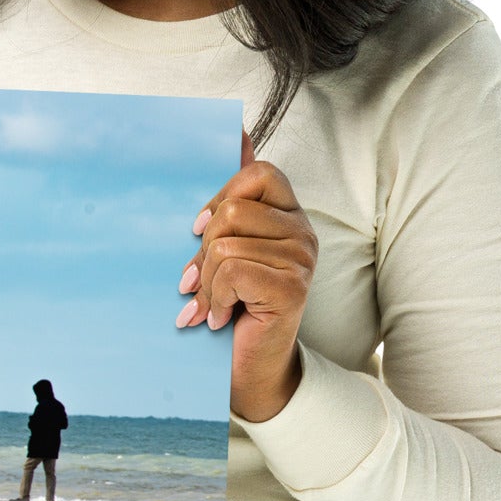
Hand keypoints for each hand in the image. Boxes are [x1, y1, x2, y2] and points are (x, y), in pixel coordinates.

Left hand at [175, 131, 316, 422]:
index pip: (258, 173)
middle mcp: (303, 231)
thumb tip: (236, 130)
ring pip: (227, 243)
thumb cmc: (233, 306)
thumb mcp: (225, 247)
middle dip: (203, 250)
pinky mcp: (292, 286)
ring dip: (206, 282)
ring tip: (210, 305)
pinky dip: (214, 297)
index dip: (220, 197)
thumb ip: (233, 196)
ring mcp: (302, 259)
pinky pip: (233, 270)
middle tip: (197, 281)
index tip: (198, 231)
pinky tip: (218, 318)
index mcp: (288, 215)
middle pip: (234, 210)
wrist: (248, 369)